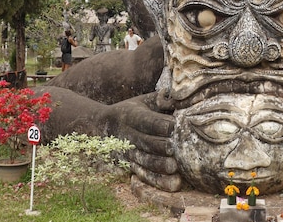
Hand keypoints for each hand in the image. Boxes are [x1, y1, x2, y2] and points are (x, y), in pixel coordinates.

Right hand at [40, 87, 181, 191]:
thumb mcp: (144, 100)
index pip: (146, 121)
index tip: (174, 125)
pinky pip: (145, 175)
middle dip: (161, 146)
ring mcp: (128, 153)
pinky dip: (158, 181)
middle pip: (146, 142)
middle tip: (174, 147)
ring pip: (145, 161)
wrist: (102, 126)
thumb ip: (162, 98)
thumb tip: (179, 98)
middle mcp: (129, 135)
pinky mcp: (131, 166)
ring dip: (159, 165)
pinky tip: (173, 184)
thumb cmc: (133, 110)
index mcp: (131, 116)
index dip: (159, 124)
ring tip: (174, 168)